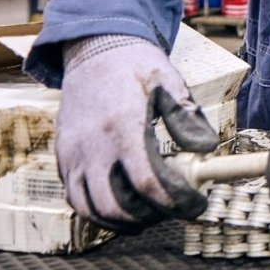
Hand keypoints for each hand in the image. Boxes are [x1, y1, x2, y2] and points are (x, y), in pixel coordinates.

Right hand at [56, 34, 219, 229]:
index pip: (147, 182)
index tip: (197, 204)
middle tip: (173, 210)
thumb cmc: (134, 65)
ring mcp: (72, 154)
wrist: (92, 48)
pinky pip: (75, 198)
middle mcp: (92, 144)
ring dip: (123, 221)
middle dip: (150, 217)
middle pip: (116, 206)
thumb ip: (187, 117)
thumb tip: (207, 149)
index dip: (176, 202)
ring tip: (150, 214)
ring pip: (91, 210)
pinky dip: (98, 212)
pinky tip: (123, 206)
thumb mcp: (168, 80)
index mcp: (122, 125)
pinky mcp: (63, 157)